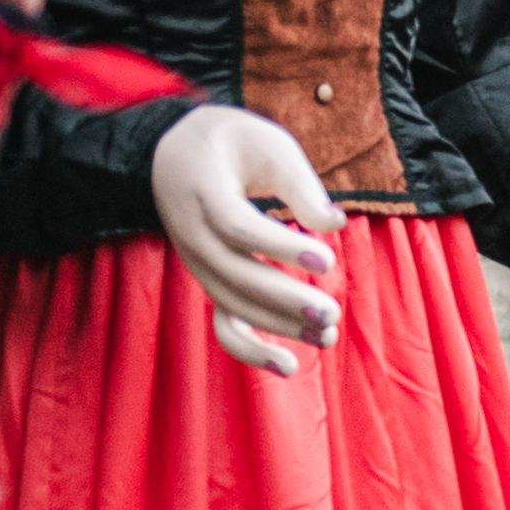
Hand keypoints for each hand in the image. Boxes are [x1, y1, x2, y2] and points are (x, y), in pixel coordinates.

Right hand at [149, 105, 346, 372]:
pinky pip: (222, 322)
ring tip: (327, 334)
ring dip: (277, 326)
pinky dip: (250, 349)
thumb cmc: (232, 143)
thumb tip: (335, 225)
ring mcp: (198, 262)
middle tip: (331, 311)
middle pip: (235, 275)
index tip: (326, 260)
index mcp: (203, 191)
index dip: (281, 246)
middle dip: (284, 299)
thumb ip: (300, 184)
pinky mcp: (210, 279)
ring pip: (230, 304)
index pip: (239, 227)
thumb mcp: (268, 143)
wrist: (174, 151)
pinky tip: (288, 366)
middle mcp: (192, 234)